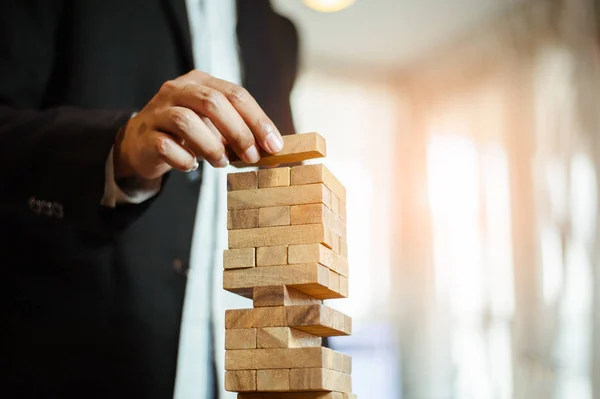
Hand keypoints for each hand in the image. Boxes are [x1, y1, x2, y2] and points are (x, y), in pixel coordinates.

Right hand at [114, 70, 283, 179]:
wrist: (142, 145)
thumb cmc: (187, 135)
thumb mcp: (214, 126)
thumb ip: (239, 131)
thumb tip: (271, 148)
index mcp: (200, 82)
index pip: (235, 94)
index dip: (258, 120)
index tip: (274, 145)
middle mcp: (177, 90)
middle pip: (212, 102)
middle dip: (238, 132)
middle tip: (250, 157)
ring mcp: (157, 111)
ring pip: (186, 122)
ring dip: (211, 146)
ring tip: (221, 163)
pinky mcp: (145, 135)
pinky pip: (166, 146)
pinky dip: (184, 159)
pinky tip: (191, 164)